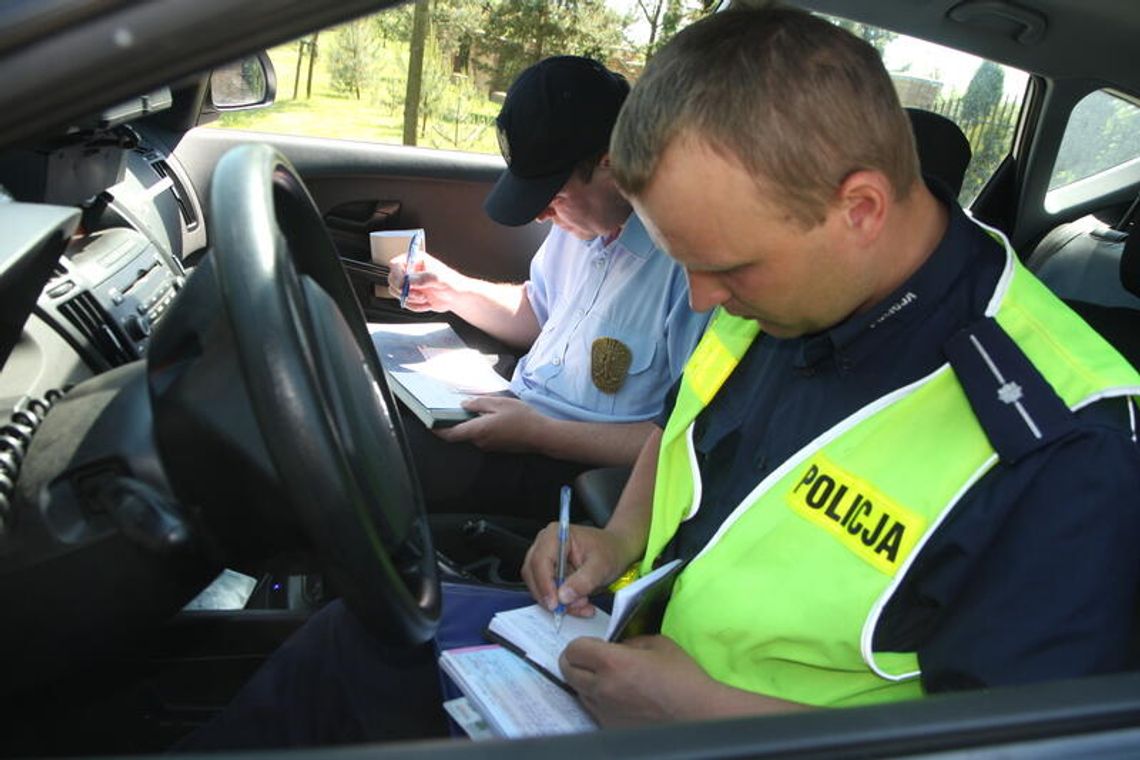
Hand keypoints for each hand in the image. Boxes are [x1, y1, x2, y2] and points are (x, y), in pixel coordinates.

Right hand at [387, 250, 463, 311]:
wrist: (456, 297)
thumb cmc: (451, 282)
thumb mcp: (438, 278)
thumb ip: (423, 278)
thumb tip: (408, 280)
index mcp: (415, 259)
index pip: (395, 264)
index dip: (397, 276)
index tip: (404, 285)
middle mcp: (410, 270)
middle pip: (392, 279)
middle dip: (404, 291)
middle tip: (419, 295)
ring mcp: (409, 283)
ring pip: (396, 292)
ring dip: (410, 299)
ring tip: (424, 298)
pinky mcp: (411, 294)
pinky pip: (404, 302)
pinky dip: (415, 306)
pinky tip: (426, 303)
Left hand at [433, 396, 542, 451]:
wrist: (541, 435)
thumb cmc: (522, 417)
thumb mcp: (500, 403)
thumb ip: (479, 403)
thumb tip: (464, 405)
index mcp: (478, 430)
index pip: (450, 434)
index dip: (437, 430)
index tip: (428, 422)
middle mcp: (480, 442)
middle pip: (460, 434)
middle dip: (454, 422)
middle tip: (449, 408)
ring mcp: (488, 446)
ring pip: (471, 434)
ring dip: (468, 423)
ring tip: (470, 408)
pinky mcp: (496, 446)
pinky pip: (481, 436)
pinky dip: (478, 427)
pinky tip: (486, 416)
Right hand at [521, 521, 637, 617]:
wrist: (616, 550)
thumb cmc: (610, 550)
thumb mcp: (601, 565)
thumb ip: (583, 581)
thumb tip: (563, 596)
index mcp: (556, 535)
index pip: (540, 561)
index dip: (545, 584)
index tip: (555, 603)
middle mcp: (545, 545)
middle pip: (534, 574)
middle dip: (551, 596)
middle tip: (570, 608)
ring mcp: (546, 559)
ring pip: (539, 587)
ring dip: (558, 602)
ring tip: (583, 605)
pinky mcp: (550, 573)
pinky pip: (548, 592)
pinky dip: (563, 603)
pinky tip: (580, 605)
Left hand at [560, 635, 718, 726]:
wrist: (698, 715)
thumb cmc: (682, 677)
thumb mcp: (657, 644)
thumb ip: (629, 642)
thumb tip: (615, 646)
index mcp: (613, 664)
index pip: (574, 649)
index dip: (580, 644)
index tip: (592, 644)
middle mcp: (601, 689)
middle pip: (567, 670)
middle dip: (575, 660)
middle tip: (591, 658)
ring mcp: (604, 712)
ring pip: (578, 691)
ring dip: (586, 681)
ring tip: (609, 678)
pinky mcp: (609, 727)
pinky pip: (593, 708)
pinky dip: (599, 699)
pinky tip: (619, 696)